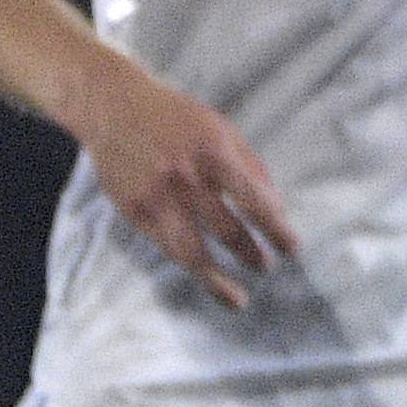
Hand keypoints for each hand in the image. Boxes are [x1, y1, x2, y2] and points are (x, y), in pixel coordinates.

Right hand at [75, 62, 298, 310]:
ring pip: (192, 252)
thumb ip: (249, 167)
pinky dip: (190, 266)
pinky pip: (168, 247)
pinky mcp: (135, 210)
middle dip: (252, 254)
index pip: (254, 201)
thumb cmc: (175, 118)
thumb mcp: (219, 129)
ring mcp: (158, 197)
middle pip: (227, 230)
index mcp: (214, 153)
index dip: (276, 230)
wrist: (113, 108)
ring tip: (239, 298)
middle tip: (266, 267)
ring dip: (218, 280)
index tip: (293, 249)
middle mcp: (186, 178)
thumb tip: (276, 211)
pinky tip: (206, 275)